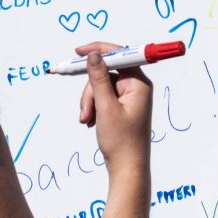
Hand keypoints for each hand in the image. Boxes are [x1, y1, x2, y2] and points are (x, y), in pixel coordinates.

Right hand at [75, 42, 152, 171]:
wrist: (126, 167)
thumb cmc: (122, 141)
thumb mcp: (106, 107)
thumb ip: (99, 79)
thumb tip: (94, 56)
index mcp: (139, 84)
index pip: (119, 56)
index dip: (98, 50)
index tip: (79, 51)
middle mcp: (135, 87)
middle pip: (105, 73)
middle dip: (91, 90)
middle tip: (85, 110)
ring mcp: (128, 97)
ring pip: (100, 86)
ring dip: (90, 102)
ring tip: (88, 120)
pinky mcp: (121, 106)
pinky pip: (102, 97)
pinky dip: (93, 107)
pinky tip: (91, 121)